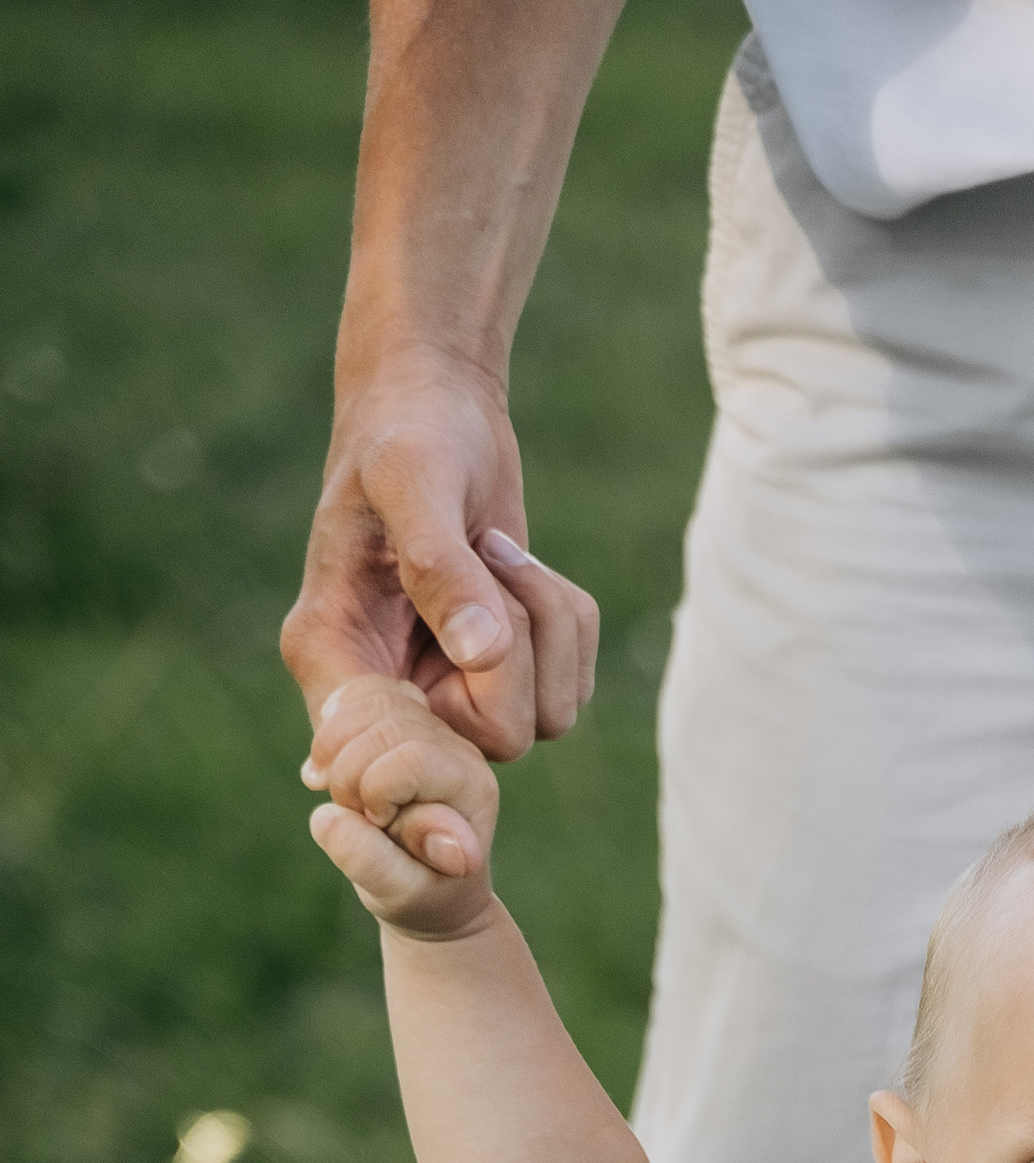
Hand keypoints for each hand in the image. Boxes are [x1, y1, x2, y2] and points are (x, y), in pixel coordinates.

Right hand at [279, 344, 598, 760]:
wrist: (439, 404)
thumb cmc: (406, 431)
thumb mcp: (414, 481)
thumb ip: (440, 568)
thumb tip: (481, 654)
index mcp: (333, 656)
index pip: (389, 759)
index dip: (441, 746)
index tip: (474, 660)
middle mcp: (394, 689)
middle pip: (493, 743)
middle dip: (518, 654)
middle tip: (485, 560)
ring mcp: (453, 688)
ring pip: (545, 719)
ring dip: (548, 628)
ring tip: (498, 552)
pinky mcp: (507, 674)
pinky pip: (572, 686)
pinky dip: (569, 623)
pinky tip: (515, 564)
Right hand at [304, 674, 503, 938]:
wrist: (431, 888)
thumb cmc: (420, 895)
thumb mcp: (399, 895)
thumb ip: (369, 862)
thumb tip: (329, 817)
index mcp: (471, 786)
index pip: (411, 759)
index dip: (374, 790)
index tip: (375, 825)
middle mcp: (461, 749)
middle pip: (388, 723)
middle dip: (349, 770)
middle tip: (350, 811)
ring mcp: (434, 728)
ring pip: (373, 699)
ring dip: (334, 743)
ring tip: (328, 786)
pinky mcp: (407, 718)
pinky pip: (365, 691)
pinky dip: (335, 718)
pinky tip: (324, 758)